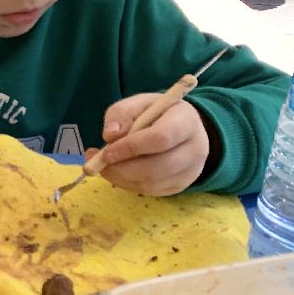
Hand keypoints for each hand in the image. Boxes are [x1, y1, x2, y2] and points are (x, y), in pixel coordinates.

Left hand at [94, 94, 209, 196]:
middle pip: (157, 167)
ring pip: (152, 183)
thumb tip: (110, 135)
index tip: (106, 152)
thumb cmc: (157, 113)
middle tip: (98, 163)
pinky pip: (151, 191)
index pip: (161, 138)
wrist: (183, 129)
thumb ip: (122, 113)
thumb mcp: (139, 103)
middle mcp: (195, 149)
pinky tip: (117, 171)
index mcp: (186, 122)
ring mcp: (190, 171)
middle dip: (122, 168)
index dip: (131, 147)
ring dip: (121, 178)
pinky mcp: (180, 185)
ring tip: (103, 165)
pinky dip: (128, 184)